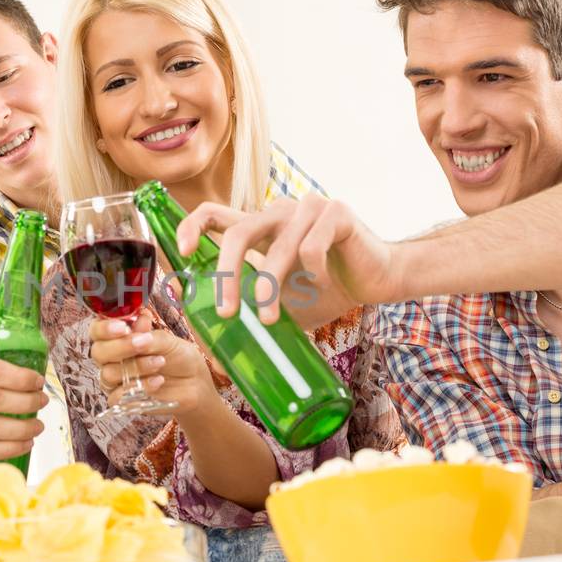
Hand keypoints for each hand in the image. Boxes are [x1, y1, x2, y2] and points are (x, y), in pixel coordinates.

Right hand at [90, 310, 217, 413]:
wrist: (195, 382)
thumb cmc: (178, 356)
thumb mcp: (167, 340)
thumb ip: (149, 333)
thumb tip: (139, 320)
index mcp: (117, 337)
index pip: (97, 330)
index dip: (104, 328)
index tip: (123, 327)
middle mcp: (111, 358)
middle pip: (98, 352)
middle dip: (121, 346)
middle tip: (144, 343)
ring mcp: (116, 380)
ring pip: (109, 374)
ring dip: (136, 366)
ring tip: (160, 362)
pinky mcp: (123, 400)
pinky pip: (117, 397)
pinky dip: (139, 387)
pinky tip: (158, 381)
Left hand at [177, 194, 397, 328]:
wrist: (379, 280)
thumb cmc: (327, 290)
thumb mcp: (281, 304)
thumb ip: (252, 310)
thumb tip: (214, 353)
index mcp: (261, 226)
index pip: (214, 213)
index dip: (190, 226)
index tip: (182, 254)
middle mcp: (279, 211)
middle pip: (239, 232)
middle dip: (227, 275)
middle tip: (227, 312)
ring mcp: (307, 208)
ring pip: (277, 249)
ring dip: (271, 289)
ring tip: (271, 319)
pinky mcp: (336, 212)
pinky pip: (312, 247)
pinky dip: (315, 273)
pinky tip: (325, 283)